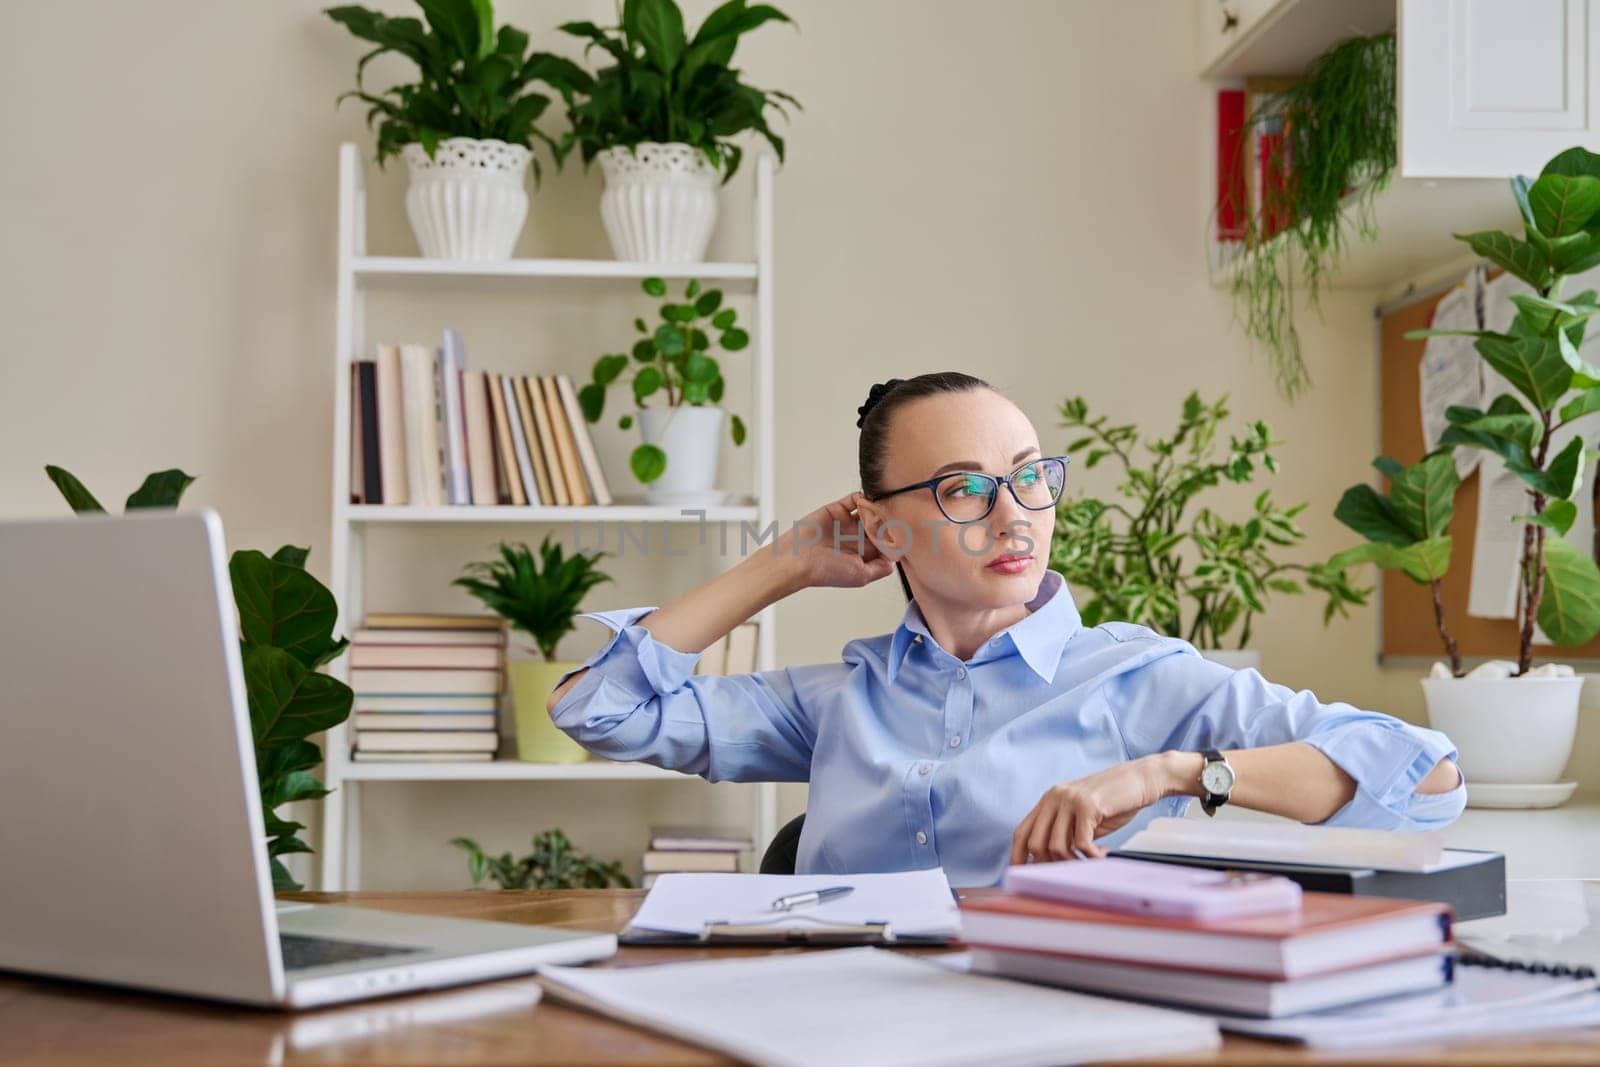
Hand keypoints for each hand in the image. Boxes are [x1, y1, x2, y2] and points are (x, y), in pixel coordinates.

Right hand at [777, 491, 895, 589]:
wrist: (797, 559)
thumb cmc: (825, 571)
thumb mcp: (861, 576)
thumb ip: (881, 568)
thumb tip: (898, 558)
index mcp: (865, 554)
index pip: (889, 542)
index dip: (897, 537)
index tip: (903, 532)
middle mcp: (858, 538)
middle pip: (882, 524)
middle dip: (889, 520)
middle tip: (894, 517)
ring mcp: (848, 523)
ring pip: (870, 510)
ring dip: (877, 508)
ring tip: (881, 509)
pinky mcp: (837, 510)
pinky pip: (854, 499)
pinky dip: (863, 497)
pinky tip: (866, 502)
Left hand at [1010, 755, 1173, 863]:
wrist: (1140, 778)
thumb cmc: (1114, 802)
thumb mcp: (1082, 818)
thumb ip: (1065, 834)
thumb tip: (1049, 863)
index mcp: (1048, 800)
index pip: (1022, 832)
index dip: (1018, 857)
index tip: (1022, 877)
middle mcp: (1054, 797)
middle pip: (1035, 843)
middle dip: (1049, 864)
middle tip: (1071, 872)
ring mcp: (1069, 799)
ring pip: (1056, 846)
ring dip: (1073, 862)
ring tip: (1090, 862)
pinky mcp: (1087, 805)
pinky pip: (1082, 843)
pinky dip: (1091, 857)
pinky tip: (1103, 854)